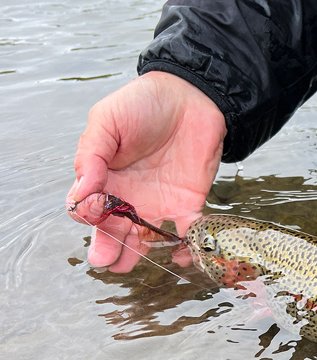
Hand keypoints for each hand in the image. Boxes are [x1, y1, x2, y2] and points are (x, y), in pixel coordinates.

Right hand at [67, 71, 225, 271]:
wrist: (191, 96)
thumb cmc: (143, 104)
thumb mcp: (107, 121)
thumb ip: (92, 155)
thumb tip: (81, 190)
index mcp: (104, 179)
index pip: (88, 208)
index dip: (88, 212)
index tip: (94, 207)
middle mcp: (129, 196)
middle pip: (113, 231)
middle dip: (107, 247)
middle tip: (106, 259)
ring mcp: (158, 203)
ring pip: (145, 238)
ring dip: (137, 253)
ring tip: (128, 263)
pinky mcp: (188, 203)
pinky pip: (186, 232)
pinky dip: (185, 246)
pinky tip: (180, 255)